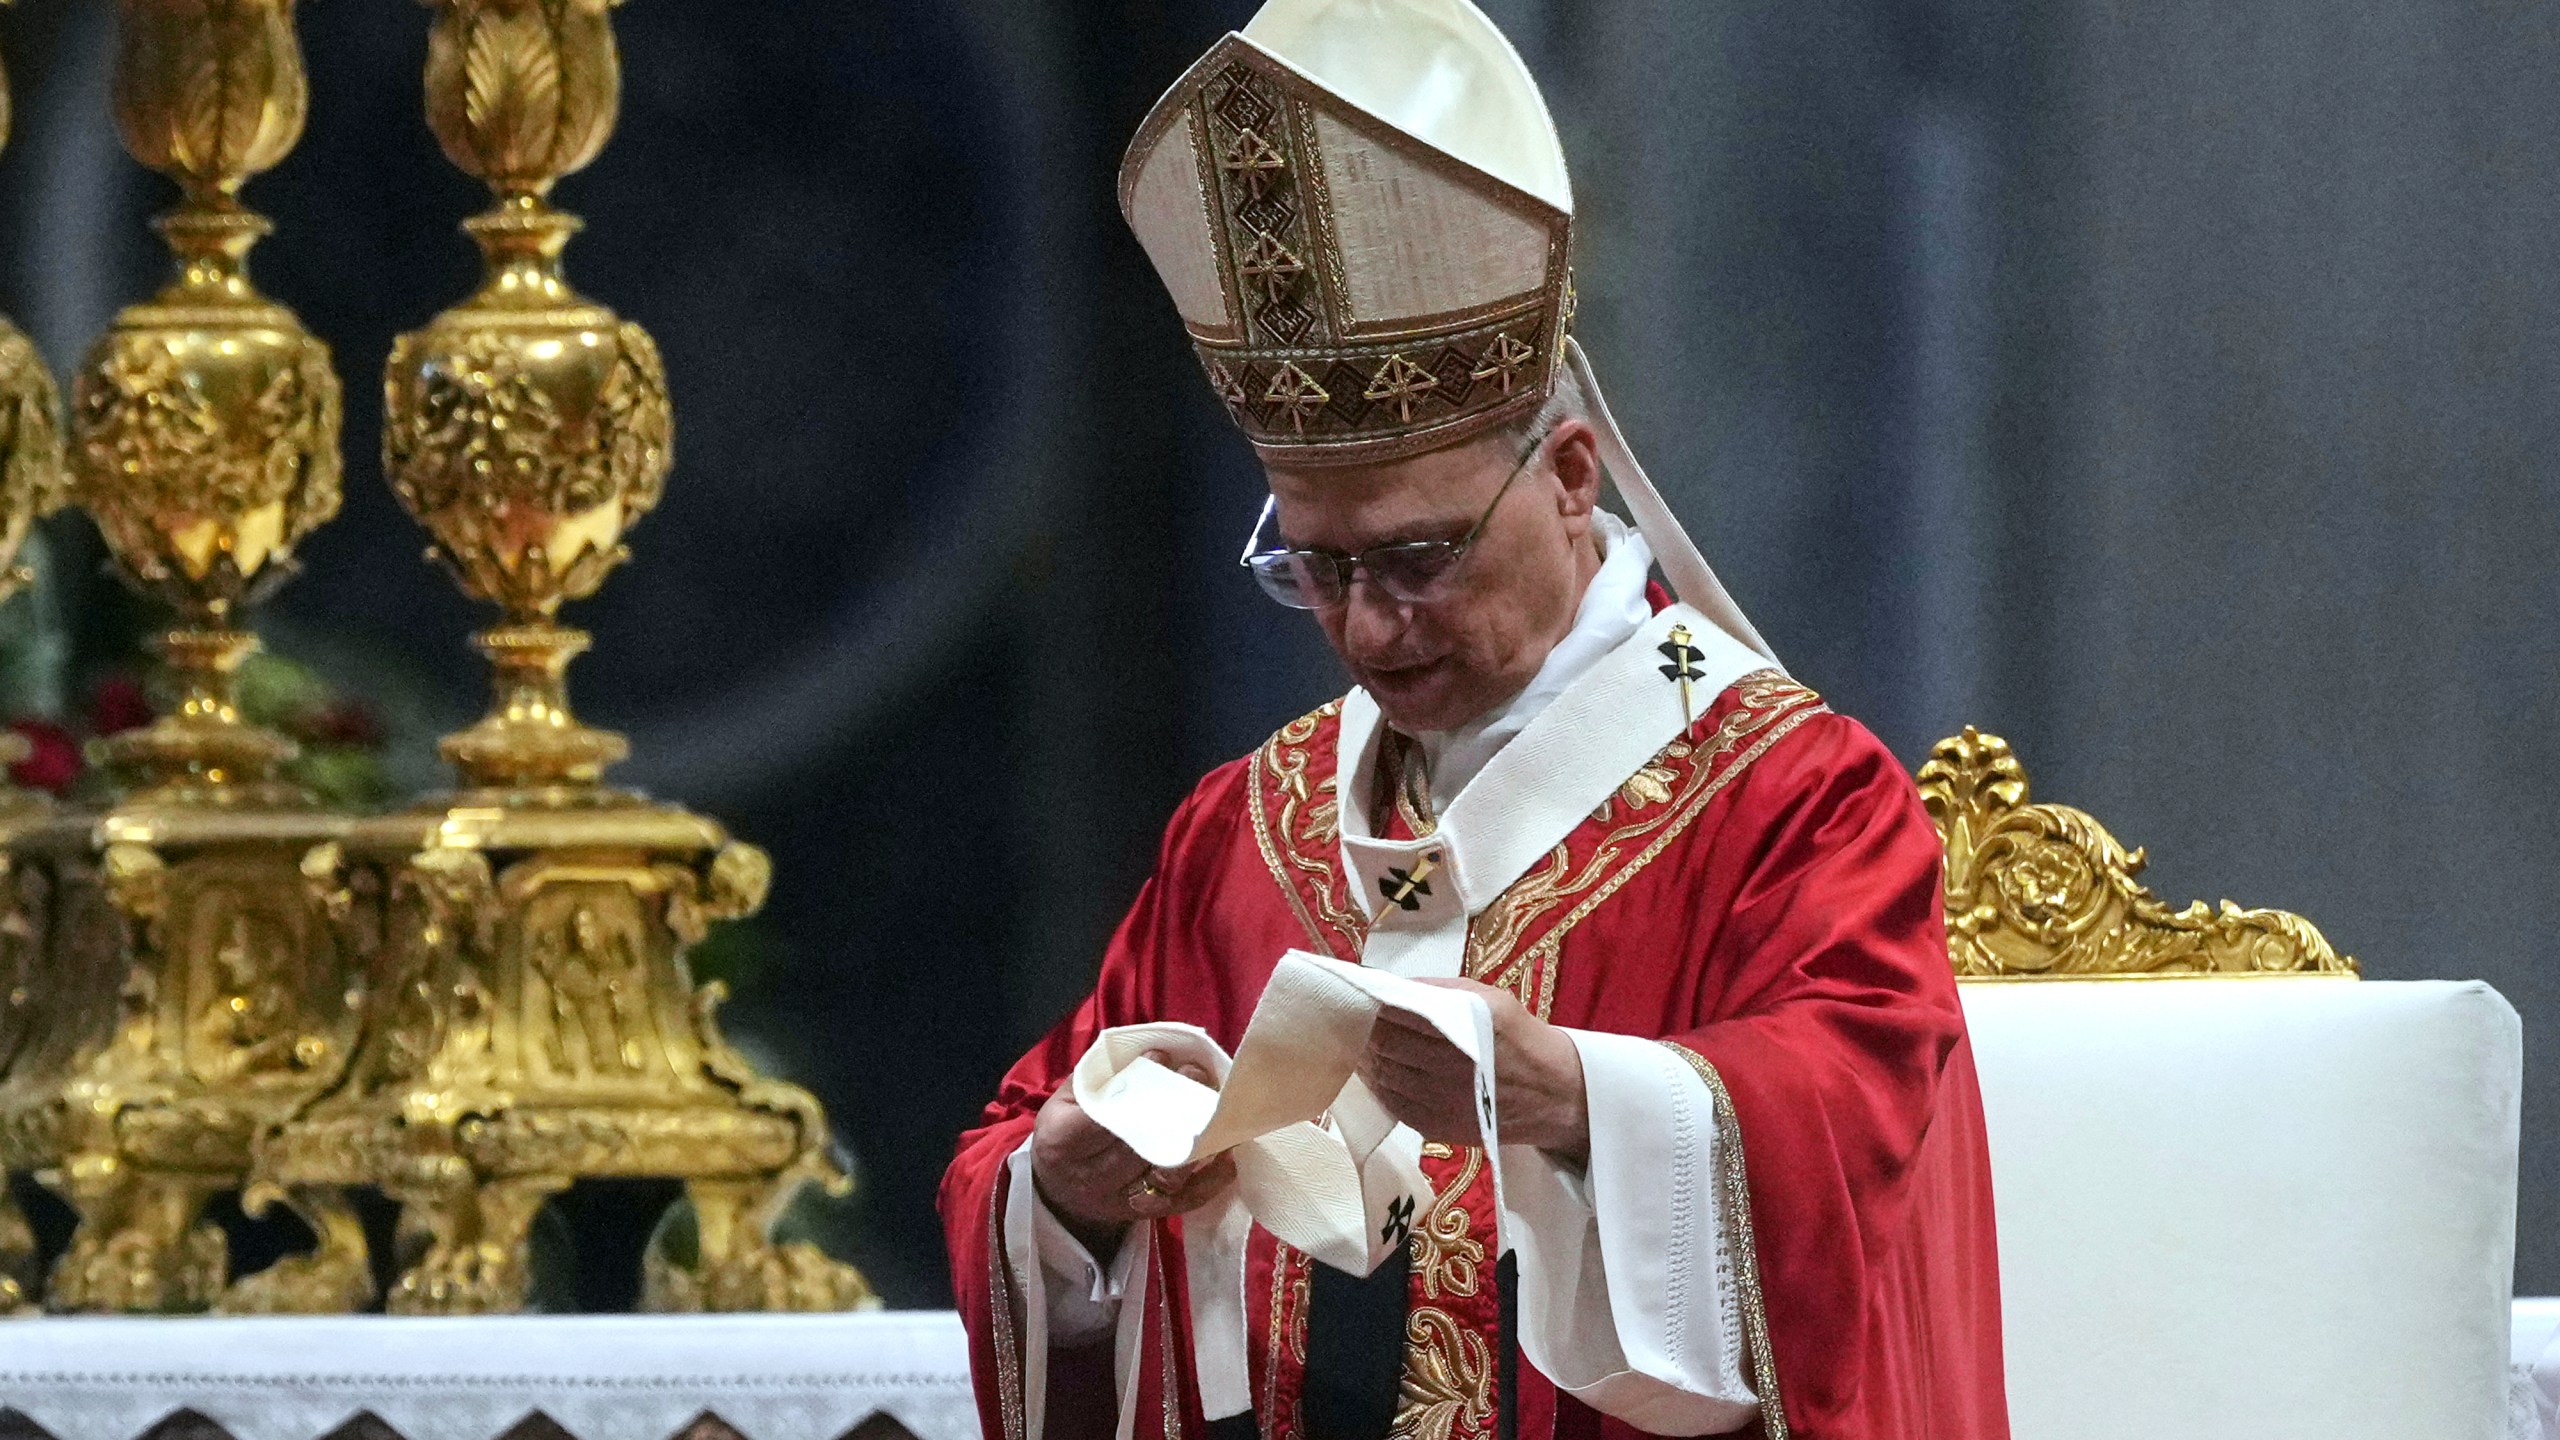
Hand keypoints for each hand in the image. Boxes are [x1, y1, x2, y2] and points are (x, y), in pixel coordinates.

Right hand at [1030, 1051, 1238, 1255]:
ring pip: (1165, 1176)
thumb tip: (1149, 1055)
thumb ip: (1099, 1079)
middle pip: (1139, 1146)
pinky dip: (1209, 1181)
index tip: (1161, 1058)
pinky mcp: (1144, 1215)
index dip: (1136, 1087)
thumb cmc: (1066, 1135)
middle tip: (1198, 1076)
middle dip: (1173, 1108)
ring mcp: (1119, 1200)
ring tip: (1216, 1111)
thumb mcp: (1065, 1102)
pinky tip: (1227, 1155)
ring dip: (1197, 1144)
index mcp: (1063, 1141)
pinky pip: (1183, 1202)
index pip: (1104, 1116)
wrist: (1057, 1192)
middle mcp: (1090, 1177)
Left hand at [1357, 978, 1588, 1161]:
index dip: (1372, 1006)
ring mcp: (1440, 1102)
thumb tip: (1391, 985)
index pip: (1396, 1015)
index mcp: (1463, 1028)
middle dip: (1364, 1030)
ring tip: (1362, 1042)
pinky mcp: (1436, 1127)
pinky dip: (1378, 1086)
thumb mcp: (1489, 999)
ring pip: (1382, 1076)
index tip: (1359, 996)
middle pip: (1384, 1046)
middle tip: (1354, 1018)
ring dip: (1367, 1058)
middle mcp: (1449, 1067)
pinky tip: (1377, 1071)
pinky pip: (1392, 1104)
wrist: (1554, 1095)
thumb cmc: (1520, 1038)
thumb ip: (1440, 990)